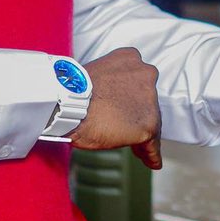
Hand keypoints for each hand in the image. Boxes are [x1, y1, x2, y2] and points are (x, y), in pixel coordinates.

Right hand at [71, 47, 163, 169]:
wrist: (67, 103)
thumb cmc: (71, 91)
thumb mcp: (95, 73)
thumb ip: (109, 82)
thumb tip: (107, 99)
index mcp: (130, 58)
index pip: (138, 82)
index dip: (133, 98)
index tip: (128, 109)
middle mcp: (145, 75)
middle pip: (147, 101)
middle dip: (137, 114)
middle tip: (126, 128)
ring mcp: (149, 100)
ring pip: (151, 122)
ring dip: (142, 134)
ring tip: (135, 149)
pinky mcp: (148, 124)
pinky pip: (153, 144)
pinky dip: (152, 154)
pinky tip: (151, 162)